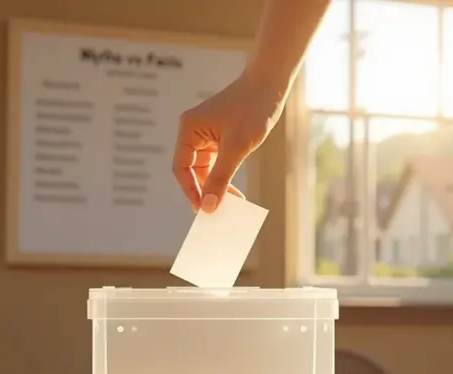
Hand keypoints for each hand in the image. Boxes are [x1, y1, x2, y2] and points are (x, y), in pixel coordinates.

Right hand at [172, 71, 286, 212]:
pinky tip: (235, 190)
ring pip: (205, 169)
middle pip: (191, 170)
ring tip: (232, 203)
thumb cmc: (253, 108)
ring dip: (217, 186)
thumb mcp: (236, 148)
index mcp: (189, 129)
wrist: (271, 83)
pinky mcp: (219, 135)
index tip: (204, 210)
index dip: (190, 191)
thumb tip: (208, 207)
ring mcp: (206, 133)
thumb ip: (220, 179)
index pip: (181, 168)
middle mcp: (193, 131)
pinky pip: (216, 162)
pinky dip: (224, 176)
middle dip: (205, 191)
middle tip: (220, 211)